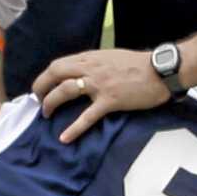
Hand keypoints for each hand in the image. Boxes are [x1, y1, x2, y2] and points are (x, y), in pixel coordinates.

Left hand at [31, 48, 166, 142]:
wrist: (160, 70)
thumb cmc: (139, 64)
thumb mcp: (112, 57)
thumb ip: (95, 63)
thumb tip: (83, 72)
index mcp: (91, 58)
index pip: (59, 64)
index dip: (46, 76)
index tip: (42, 86)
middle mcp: (91, 68)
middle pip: (55, 73)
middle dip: (40, 86)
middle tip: (36, 99)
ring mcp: (99, 85)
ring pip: (65, 91)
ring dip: (50, 103)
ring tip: (46, 115)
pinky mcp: (110, 101)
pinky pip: (87, 116)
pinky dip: (74, 128)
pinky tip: (64, 138)